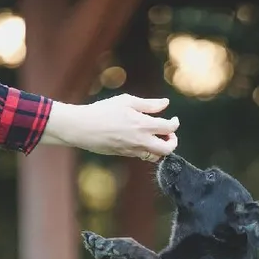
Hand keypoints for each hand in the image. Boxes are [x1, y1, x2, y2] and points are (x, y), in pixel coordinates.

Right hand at [39, 93, 178, 160]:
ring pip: (156, 156)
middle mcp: (140, 140)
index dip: (175, 124)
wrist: (83, 128)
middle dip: (173, 142)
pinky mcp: (126, 155)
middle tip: (169, 135)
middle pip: (167, 149)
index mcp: (142, 124)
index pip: (168, 128)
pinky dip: (149, 151)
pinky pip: (144, 157)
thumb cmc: (103, 111)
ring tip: (157, 138)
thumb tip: (165, 103)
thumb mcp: (126, 101)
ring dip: (161, 149)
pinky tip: (144, 141)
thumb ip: (149, 104)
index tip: (173, 120)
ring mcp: (133, 150)